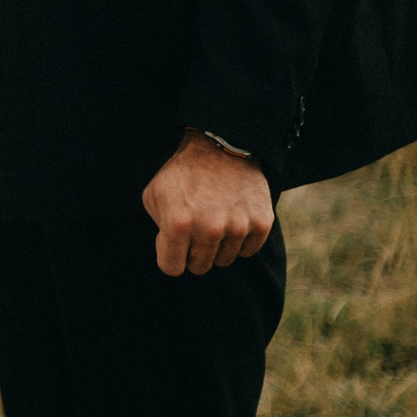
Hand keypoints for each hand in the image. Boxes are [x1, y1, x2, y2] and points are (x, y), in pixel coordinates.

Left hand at [143, 132, 273, 275]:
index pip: (172, 268)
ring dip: (217, 247)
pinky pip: (247, 252)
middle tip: (195, 230)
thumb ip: (158, 227)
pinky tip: (233, 219)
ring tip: (214, 220)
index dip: (171, 258)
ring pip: (224, 261)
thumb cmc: (183, 173)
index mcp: (178, 223)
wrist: (221, 147)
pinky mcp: (261, 223)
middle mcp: (210, 229)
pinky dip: (240, 241)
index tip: (174, 246)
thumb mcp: (154, 194)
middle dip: (193, 253)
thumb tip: (171, 250)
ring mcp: (238, 227)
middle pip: (199, 267)